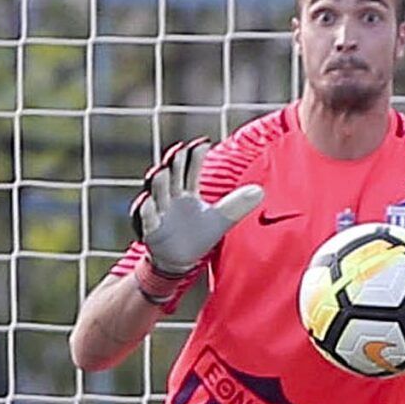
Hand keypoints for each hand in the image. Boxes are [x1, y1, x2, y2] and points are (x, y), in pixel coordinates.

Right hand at [132, 139, 265, 277]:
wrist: (179, 261)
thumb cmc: (197, 235)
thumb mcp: (220, 220)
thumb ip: (236, 205)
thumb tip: (260, 191)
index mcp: (186, 191)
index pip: (190, 169)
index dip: (195, 156)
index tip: (203, 142)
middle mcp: (170, 197)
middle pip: (171, 175)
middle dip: (174, 162)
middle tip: (179, 149)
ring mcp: (158, 212)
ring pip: (156, 193)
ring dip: (157, 181)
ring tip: (160, 169)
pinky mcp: (150, 230)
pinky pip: (145, 218)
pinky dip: (145, 210)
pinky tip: (146, 201)